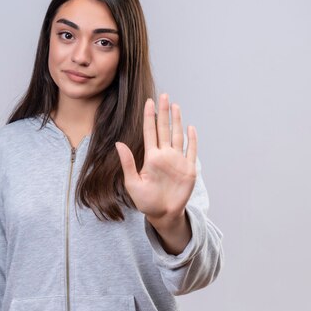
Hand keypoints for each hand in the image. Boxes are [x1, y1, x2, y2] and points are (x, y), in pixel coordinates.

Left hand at [115, 93, 197, 228]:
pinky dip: (192, 140)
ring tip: (175, 106)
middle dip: (164, 112)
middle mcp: (165, 155)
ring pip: (177, 135)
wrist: (163, 214)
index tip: (149, 102)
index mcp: (151, 157)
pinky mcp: (189, 169)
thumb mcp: (132, 183)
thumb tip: (118, 143)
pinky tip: (190, 127)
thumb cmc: (146, 201)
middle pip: (164, 129)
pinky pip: (191, 151)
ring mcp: (177, 161)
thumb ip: (128, 163)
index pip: (150, 132)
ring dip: (177, 121)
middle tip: (164, 96)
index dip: (150, 116)